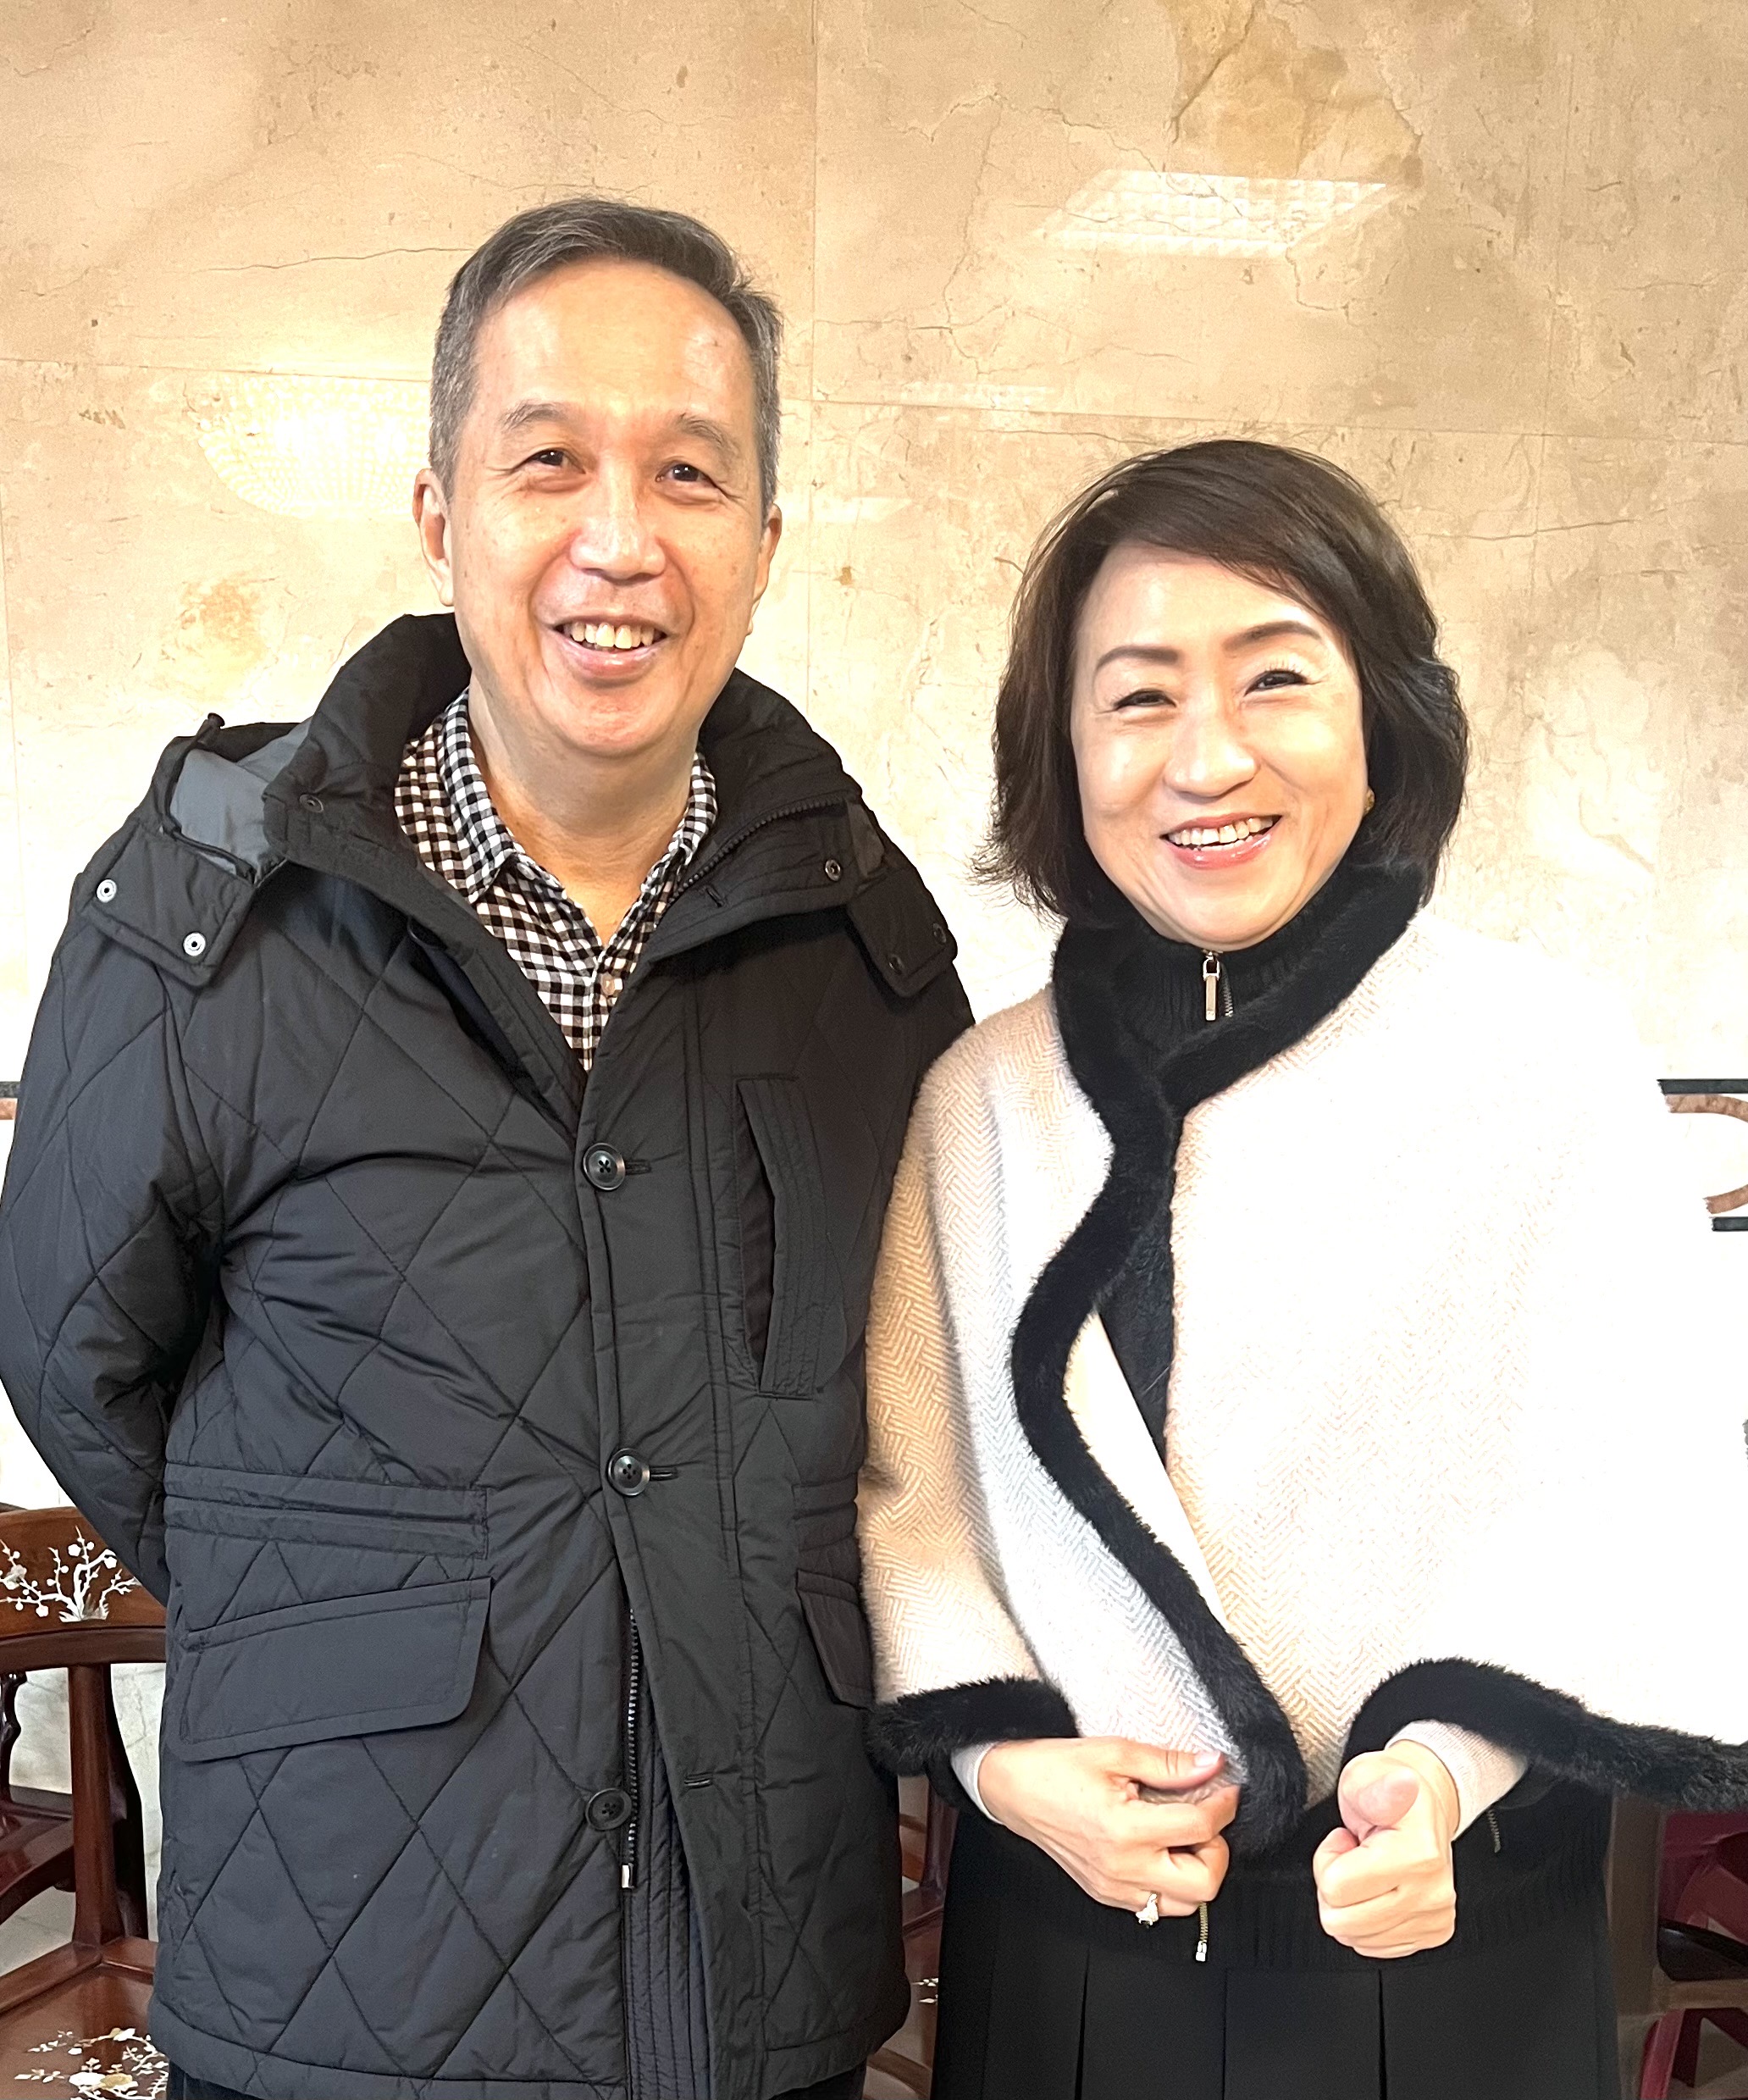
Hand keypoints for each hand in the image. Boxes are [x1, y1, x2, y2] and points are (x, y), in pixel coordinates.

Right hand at [976, 1737, 1238, 1914]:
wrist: (1012, 1789)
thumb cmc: (1056, 1767)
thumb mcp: (1115, 1752)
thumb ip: (1169, 1764)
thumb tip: (1212, 1766)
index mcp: (1125, 1829)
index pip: (1200, 1828)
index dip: (1224, 1805)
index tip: (1225, 1789)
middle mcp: (1122, 1868)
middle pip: (1204, 1884)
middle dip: (1217, 1849)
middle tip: (1205, 1819)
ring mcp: (1114, 1888)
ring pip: (1185, 1905)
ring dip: (1196, 1871)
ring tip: (1182, 1836)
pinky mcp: (1106, 1895)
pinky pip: (1156, 1906)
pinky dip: (1170, 1883)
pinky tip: (1159, 1850)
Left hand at [1312, 1740, 1459, 1957]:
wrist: (1426, 1804)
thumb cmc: (1388, 1790)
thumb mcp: (1366, 1777)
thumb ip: (1375, 1789)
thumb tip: (1403, 1783)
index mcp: (1419, 1854)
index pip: (1335, 1888)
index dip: (1327, 1859)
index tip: (1346, 1840)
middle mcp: (1433, 1892)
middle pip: (1342, 1922)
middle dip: (1334, 1887)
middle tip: (1353, 1857)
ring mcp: (1436, 1916)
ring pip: (1356, 1938)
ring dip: (1351, 1904)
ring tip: (1367, 1870)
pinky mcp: (1435, 1933)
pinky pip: (1375, 1947)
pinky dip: (1367, 1921)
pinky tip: (1379, 1890)